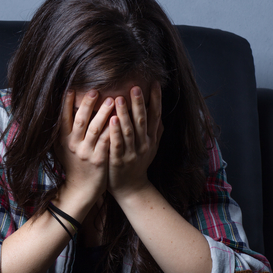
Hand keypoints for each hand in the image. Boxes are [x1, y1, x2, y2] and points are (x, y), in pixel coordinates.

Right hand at [58, 89, 113, 209]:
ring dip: (103, 114)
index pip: (63, 118)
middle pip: (80, 121)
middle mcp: (73, 145)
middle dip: (87, 105)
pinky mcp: (98, 160)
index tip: (72, 88)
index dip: (66, 103)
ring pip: (95, 129)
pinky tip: (119, 120)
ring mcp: (86, 153)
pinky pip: (106, 142)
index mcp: (63, 140)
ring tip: (112, 100)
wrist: (80, 190)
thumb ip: (64, 131)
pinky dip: (112, 130)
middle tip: (95, 90)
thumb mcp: (63, 148)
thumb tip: (64, 108)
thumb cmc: (75, 165)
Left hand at [107, 82, 162, 199]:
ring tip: (119, 98)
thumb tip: (160, 115)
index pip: (155, 116)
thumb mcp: (151, 148)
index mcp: (151, 139)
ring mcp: (132, 153)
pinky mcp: (119, 161)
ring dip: (125, 114)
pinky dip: (115, 132)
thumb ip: (155, 132)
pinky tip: (112, 120)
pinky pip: (117, 144)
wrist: (131, 188)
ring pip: (129, 131)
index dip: (156, 100)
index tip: (155, 84)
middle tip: (135, 87)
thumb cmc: (138, 165)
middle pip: (142, 121)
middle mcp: (144, 144)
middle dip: (139, 103)